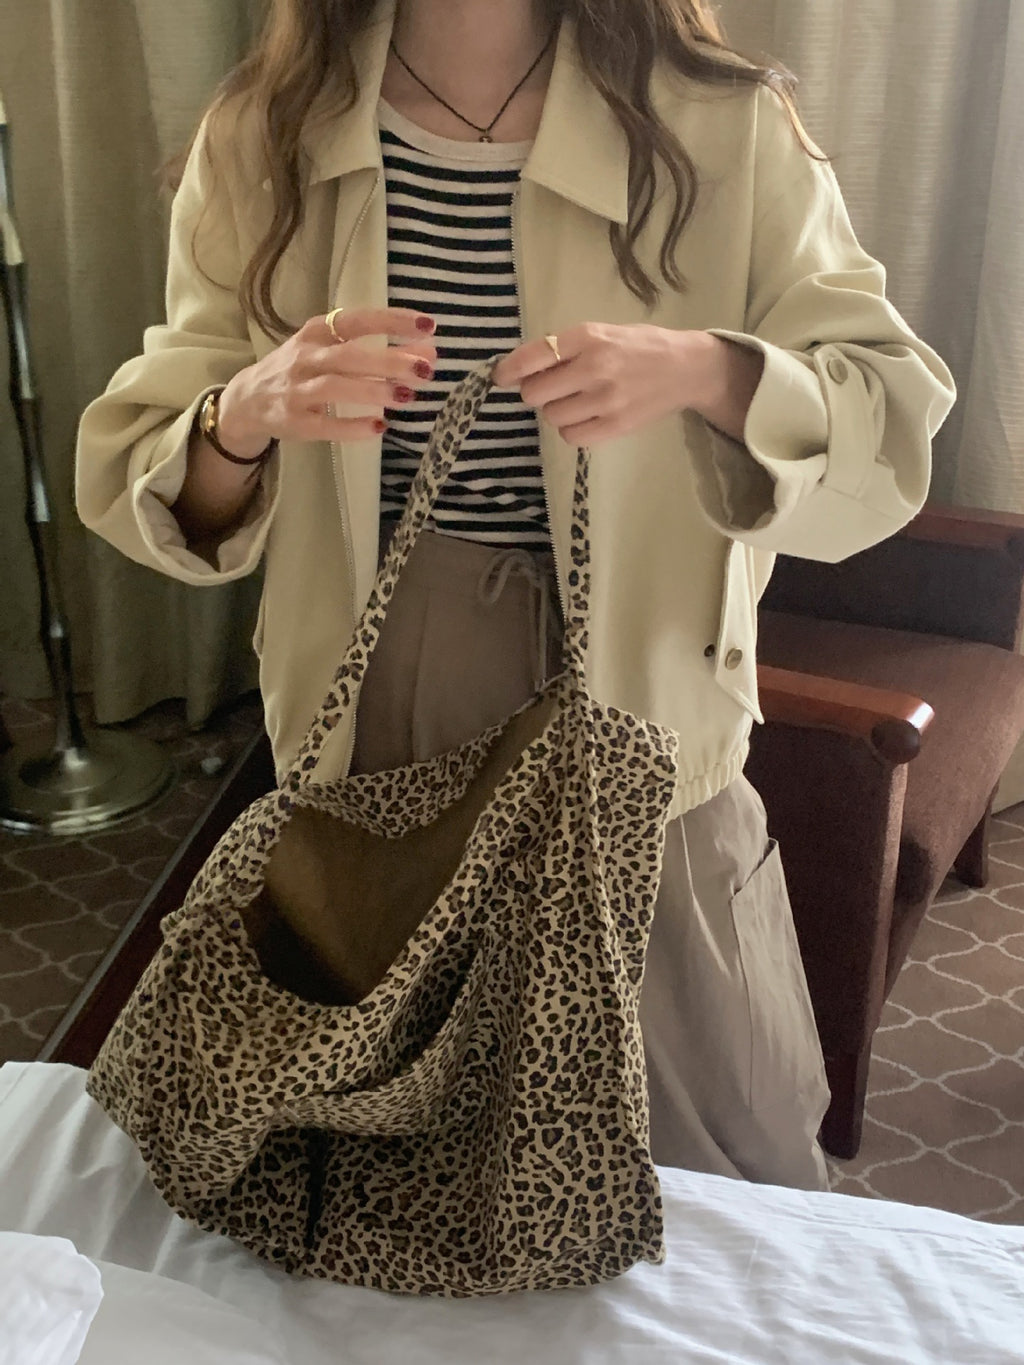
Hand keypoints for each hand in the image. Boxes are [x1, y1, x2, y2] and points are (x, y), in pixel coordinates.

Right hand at [216, 308, 437, 455]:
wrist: (247, 399)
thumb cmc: (300, 369)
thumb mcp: (330, 349)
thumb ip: (376, 350)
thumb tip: (428, 351)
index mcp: (317, 332)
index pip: (357, 321)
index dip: (392, 321)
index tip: (427, 325)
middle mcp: (305, 357)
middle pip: (349, 356)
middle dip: (388, 361)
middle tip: (425, 368)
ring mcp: (297, 390)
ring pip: (335, 387)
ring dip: (373, 391)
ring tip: (407, 395)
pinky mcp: (294, 422)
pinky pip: (325, 426)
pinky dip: (352, 427)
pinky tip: (379, 427)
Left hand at [494, 324, 759, 445]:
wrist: (685, 368)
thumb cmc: (638, 347)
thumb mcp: (602, 333)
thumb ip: (565, 348)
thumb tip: (519, 371)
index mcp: (588, 337)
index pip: (533, 356)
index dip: (509, 370)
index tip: (501, 377)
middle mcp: (595, 367)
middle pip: (536, 393)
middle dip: (537, 392)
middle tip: (552, 389)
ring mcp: (606, 399)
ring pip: (552, 416)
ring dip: (556, 411)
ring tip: (576, 401)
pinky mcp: (616, 425)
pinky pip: (572, 436)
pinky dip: (572, 429)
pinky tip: (586, 417)